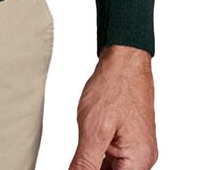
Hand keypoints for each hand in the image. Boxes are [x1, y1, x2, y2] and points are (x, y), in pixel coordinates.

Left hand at [68, 44, 157, 169]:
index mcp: (138, 161)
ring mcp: (136, 148)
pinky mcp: (128, 139)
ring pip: (112, 169)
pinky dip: (98, 158)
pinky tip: (85, 150)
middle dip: (93, 168)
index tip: (78, 166)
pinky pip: (113, 158)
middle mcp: (141, 158)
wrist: (124, 61)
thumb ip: (85, 163)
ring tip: (81, 150)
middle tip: (78, 159)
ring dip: (94, 164)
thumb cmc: (114, 87)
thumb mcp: (93, 130)